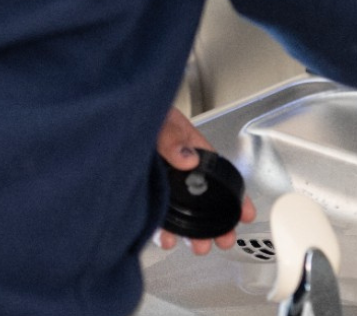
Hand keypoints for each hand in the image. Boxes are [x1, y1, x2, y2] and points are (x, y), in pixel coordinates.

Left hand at [154, 107, 256, 254]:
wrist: (111, 117)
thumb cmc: (142, 111)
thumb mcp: (161, 119)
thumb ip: (172, 136)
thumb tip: (187, 157)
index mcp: (190, 149)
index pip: (218, 175)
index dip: (234, 196)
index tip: (246, 213)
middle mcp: (176, 169)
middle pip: (202, 200)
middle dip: (216, 223)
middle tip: (224, 239)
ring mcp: (159, 183)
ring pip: (180, 211)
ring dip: (190, 231)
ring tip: (197, 245)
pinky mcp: (140, 192)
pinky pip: (154, 214)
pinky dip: (160, 229)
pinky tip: (164, 237)